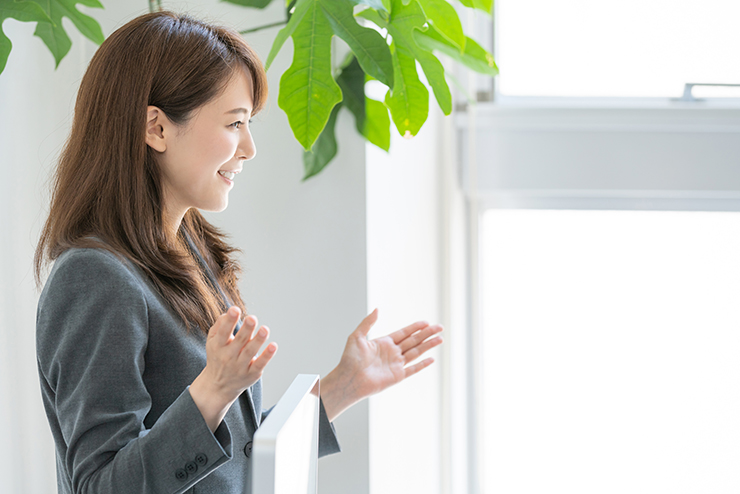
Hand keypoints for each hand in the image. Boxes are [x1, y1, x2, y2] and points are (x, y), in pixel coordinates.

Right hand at [190, 306, 276, 430]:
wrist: (218, 386)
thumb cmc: (218, 357)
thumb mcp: (212, 341)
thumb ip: (219, 326)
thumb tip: (228, 312)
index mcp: (218, 346)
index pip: (223, 332)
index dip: (229, 321)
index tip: (235, 309)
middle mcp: (228, 356)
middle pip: (239, 341)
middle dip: (246, 329)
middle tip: (252, 318)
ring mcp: (240, 366)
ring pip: (250, 352)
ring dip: (258, 340)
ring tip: (265, 329)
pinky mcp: (252, 373)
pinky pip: (259, 364)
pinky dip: (267, 356)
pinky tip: (273, 346)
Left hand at [321, 309, 442, 420]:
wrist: (348, 379)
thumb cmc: (349, 359)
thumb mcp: (357, 336)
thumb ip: (368, 322)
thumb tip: (377, 309)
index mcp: (384, 342)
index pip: (404, 333)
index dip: (415, 327)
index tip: (427, 322)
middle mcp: (392, 353)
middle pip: (414, 341)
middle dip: (427, 334)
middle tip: (440, 327)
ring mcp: (396, 365)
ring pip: (416, 352)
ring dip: (428, 346)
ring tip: (440, 339)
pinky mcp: (397, 376)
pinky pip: (413, 370)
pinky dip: (422, 365)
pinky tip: (432, 359)